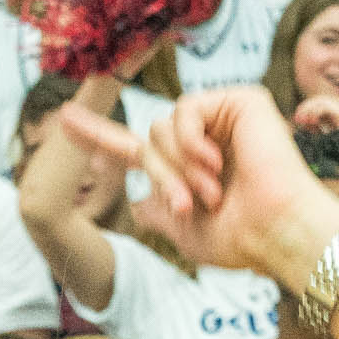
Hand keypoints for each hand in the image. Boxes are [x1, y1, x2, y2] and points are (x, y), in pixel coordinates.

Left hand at [62, 87, 338, 284]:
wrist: (276, 232)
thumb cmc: (239, 238)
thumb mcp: (183, 230)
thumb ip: (157, 210)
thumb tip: (137, 203)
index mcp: (191, 166)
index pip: (136, 148)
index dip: (99, 135)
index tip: (62, 120)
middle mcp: (208, 138)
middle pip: (150, 140)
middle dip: (163, 176)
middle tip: (188, 205)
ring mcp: (225, 117)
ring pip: (163, 126)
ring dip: (179, 165)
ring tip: (212, 190)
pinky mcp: (241, 101)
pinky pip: (186, 109)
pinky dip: (191, 139)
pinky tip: (216, 161)